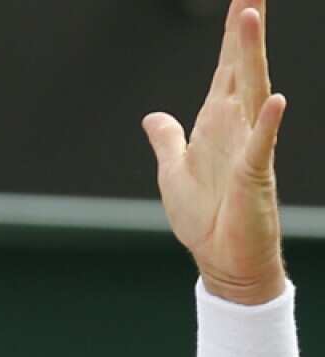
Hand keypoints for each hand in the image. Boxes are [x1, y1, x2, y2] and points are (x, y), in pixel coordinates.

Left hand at [143, 0, 287, 304]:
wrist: (223, 260)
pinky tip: (275, 100)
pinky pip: (262, 146)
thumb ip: (167, 139)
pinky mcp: (254, 177)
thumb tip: (153, 117)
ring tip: (250, 17)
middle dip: (245, 28)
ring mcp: (250, 148)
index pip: (225, 67)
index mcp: (216, 122)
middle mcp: (236, 126)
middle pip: (241, 66)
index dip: (230, 33)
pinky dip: (268, 124)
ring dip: (251, 57)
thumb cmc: (204, 217)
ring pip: (252, 92)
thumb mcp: (172, 171)